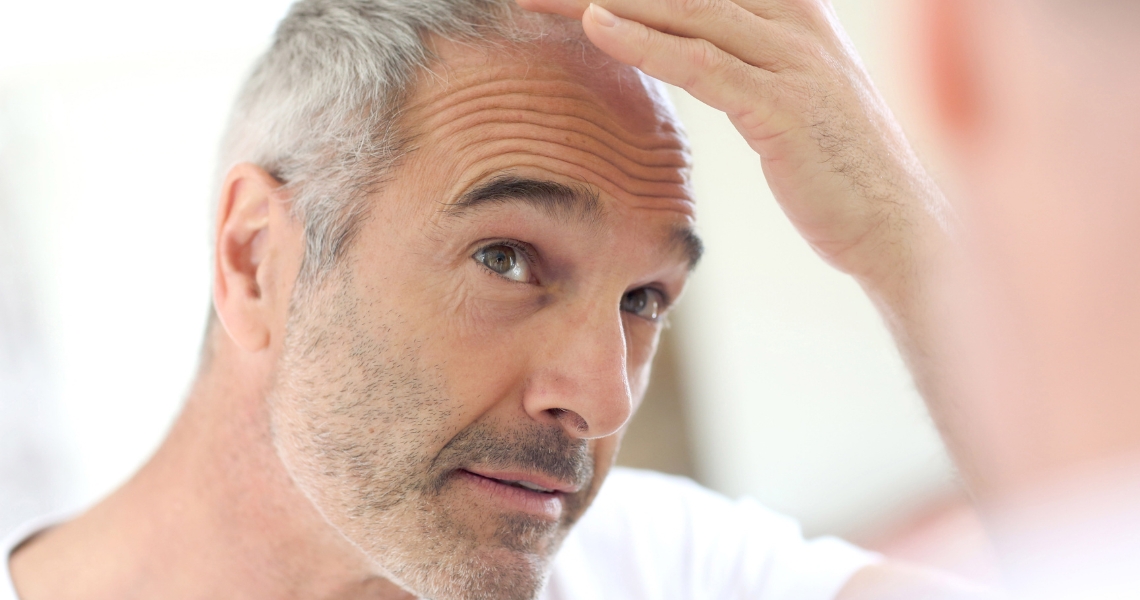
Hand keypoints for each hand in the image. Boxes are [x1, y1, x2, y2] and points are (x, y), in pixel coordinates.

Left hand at [516, 0, 947, 283]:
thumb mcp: (794, 96)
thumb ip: (749, 61)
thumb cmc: (838, 169)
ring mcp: (795, 60)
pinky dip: (644, 42)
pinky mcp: (785, 108)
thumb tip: (699, 51)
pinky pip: (702, 64)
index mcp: (797, 11)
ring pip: (686, 9)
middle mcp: (797, 21)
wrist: (898, 225)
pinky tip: (594, 26)